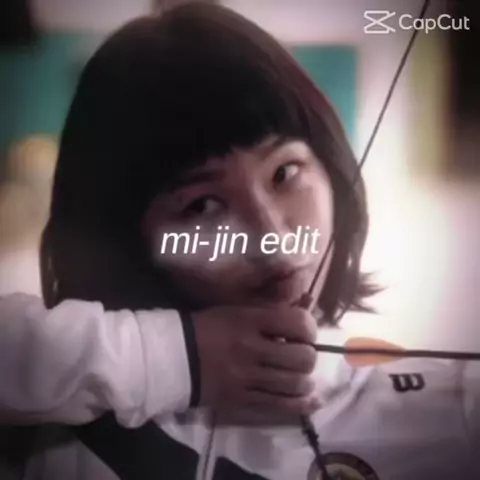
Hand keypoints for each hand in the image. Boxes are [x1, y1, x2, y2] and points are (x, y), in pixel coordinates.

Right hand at [191, 304, 319, 415]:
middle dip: (308, 355)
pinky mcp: (242, 401)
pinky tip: (310, 401)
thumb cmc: (210, 327)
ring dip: (304, 380)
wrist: (176, 357)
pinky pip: (281, 406)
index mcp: (249, 321)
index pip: (298, 323)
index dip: (309, 328)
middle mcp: (251, 349)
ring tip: (299, 376)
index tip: (304, 332)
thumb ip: (273, 310)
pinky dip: (301, 404)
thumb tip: (308, 304)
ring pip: (295, 385)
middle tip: (300, 354)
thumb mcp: (239, 310)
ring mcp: (247, 379)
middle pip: (302, 358)